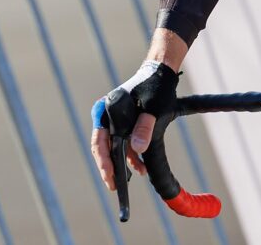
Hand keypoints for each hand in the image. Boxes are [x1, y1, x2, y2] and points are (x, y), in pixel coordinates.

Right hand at [90, 60, 179, 189]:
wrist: (160, 73)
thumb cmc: (154, 88)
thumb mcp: (153, 108)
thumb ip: (145, 127)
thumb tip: (138, 149)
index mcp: (107, 110)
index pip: (99, 141)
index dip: (103, 162)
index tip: (110, 177)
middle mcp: (106, 116)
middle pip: (103, 147)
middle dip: (108, 168)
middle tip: (114, 187)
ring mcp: (114, 120)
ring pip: (113, 147)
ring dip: (121, 164)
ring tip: (130, 181)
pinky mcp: (123, 123)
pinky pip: (122, 143)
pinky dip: (130, 156)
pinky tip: (140, 168)